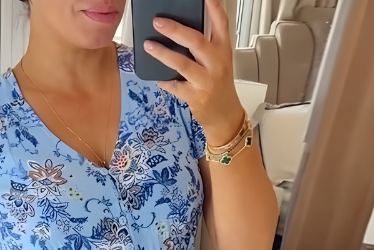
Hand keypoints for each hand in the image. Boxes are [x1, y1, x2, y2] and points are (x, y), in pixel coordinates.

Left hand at [143, 0, 245, 147]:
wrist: (225, 115)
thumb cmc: (219, 85)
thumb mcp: (218, 61)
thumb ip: (205, 45)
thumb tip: (180, 29)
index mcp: (223, 50)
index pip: (221, 23)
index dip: (214, 8)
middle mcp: (216, 63)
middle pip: (196, 41)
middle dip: (176, 30)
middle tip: (158, 22)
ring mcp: (206, 81)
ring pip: (183, 64)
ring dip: (163, 54)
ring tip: (149, 46)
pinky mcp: (195, 97)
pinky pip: (175, 86)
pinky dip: (165, 81)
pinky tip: (157, 77)